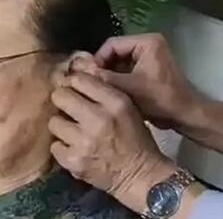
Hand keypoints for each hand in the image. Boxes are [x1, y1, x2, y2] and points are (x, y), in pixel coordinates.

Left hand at [49, 70, 177, 212]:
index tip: (74, 89)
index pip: (80, 79)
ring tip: (74, 131)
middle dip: (64, 100)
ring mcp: (84, 140)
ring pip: (54, 121)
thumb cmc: (135, 137)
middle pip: (61, 96)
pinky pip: (55, 145)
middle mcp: (98, 118)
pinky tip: (75, 147)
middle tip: (69, 108)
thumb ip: (105, 93)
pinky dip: (63, 146)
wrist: (138, 173)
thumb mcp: (129, 108)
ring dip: (63, 125)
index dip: (74, 83)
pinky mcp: (73, 160)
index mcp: (116, 102)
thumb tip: (74, 80)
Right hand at [77, 34, 200, 130]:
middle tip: (87, 85)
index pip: (112, 44)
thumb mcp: (129, 88)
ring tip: (94, 89)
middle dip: (101, 68)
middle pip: (114, 52)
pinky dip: (116, 79)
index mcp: (147, 41)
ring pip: (118, 62)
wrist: (183, 113)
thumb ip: (104, 78)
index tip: (85, 77)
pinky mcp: (147, 68)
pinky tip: (106, 93)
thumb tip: (79, 72)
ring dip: (107, 75)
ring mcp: (148, 56)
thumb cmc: (161, 99)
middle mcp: (148, 44)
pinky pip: (125, 70)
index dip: (97, 60)